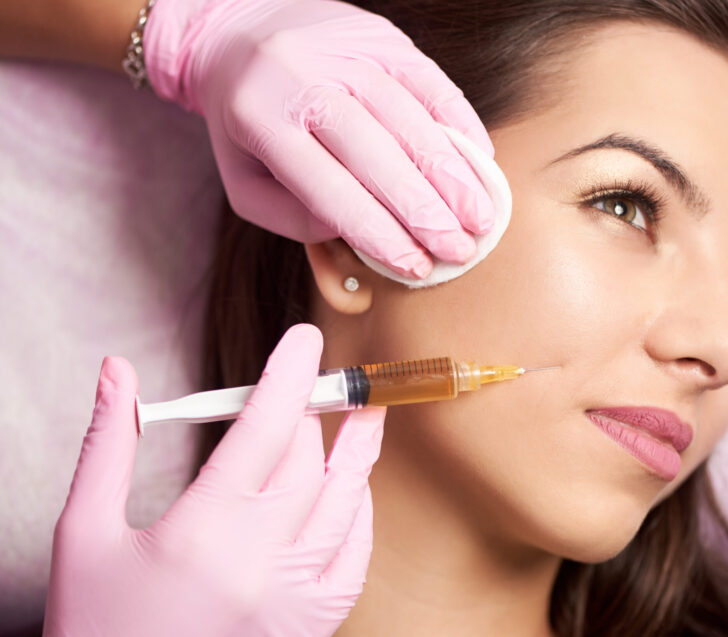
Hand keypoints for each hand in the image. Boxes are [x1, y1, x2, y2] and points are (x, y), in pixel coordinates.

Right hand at [43, 324, 383, 636]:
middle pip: (306, 464)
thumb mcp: (84, 533)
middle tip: (310, 385)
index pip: (263, 431)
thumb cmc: (95, 625)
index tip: (305, 340)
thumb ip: (110, 446)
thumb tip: (119, 372)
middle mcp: (258, 564)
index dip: (289, 376)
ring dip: (356, 455)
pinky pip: (353, 564)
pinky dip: (362, 521)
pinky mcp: (307, 627)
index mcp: (201, 534)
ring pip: (344, 507)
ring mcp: (291, 600)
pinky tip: (357, 495)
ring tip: (368, 414)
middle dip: (310, 415)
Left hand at [144, 0, 495, 278]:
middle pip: (378, 154)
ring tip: (481, 217)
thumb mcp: (245, 181)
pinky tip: (481, 161)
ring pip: (411, 119)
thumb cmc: (250, 122)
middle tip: (461, 250)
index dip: (378, 233)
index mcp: (262, 119)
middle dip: (425, 211)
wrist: (241, 28)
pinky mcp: (381, 35)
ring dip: (452, 174)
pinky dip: (460, 124)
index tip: (415, 267)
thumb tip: (356, 232)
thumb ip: (293, 218)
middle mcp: (304, 78)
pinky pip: (431, 81)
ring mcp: (347, 51)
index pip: (331, 190)